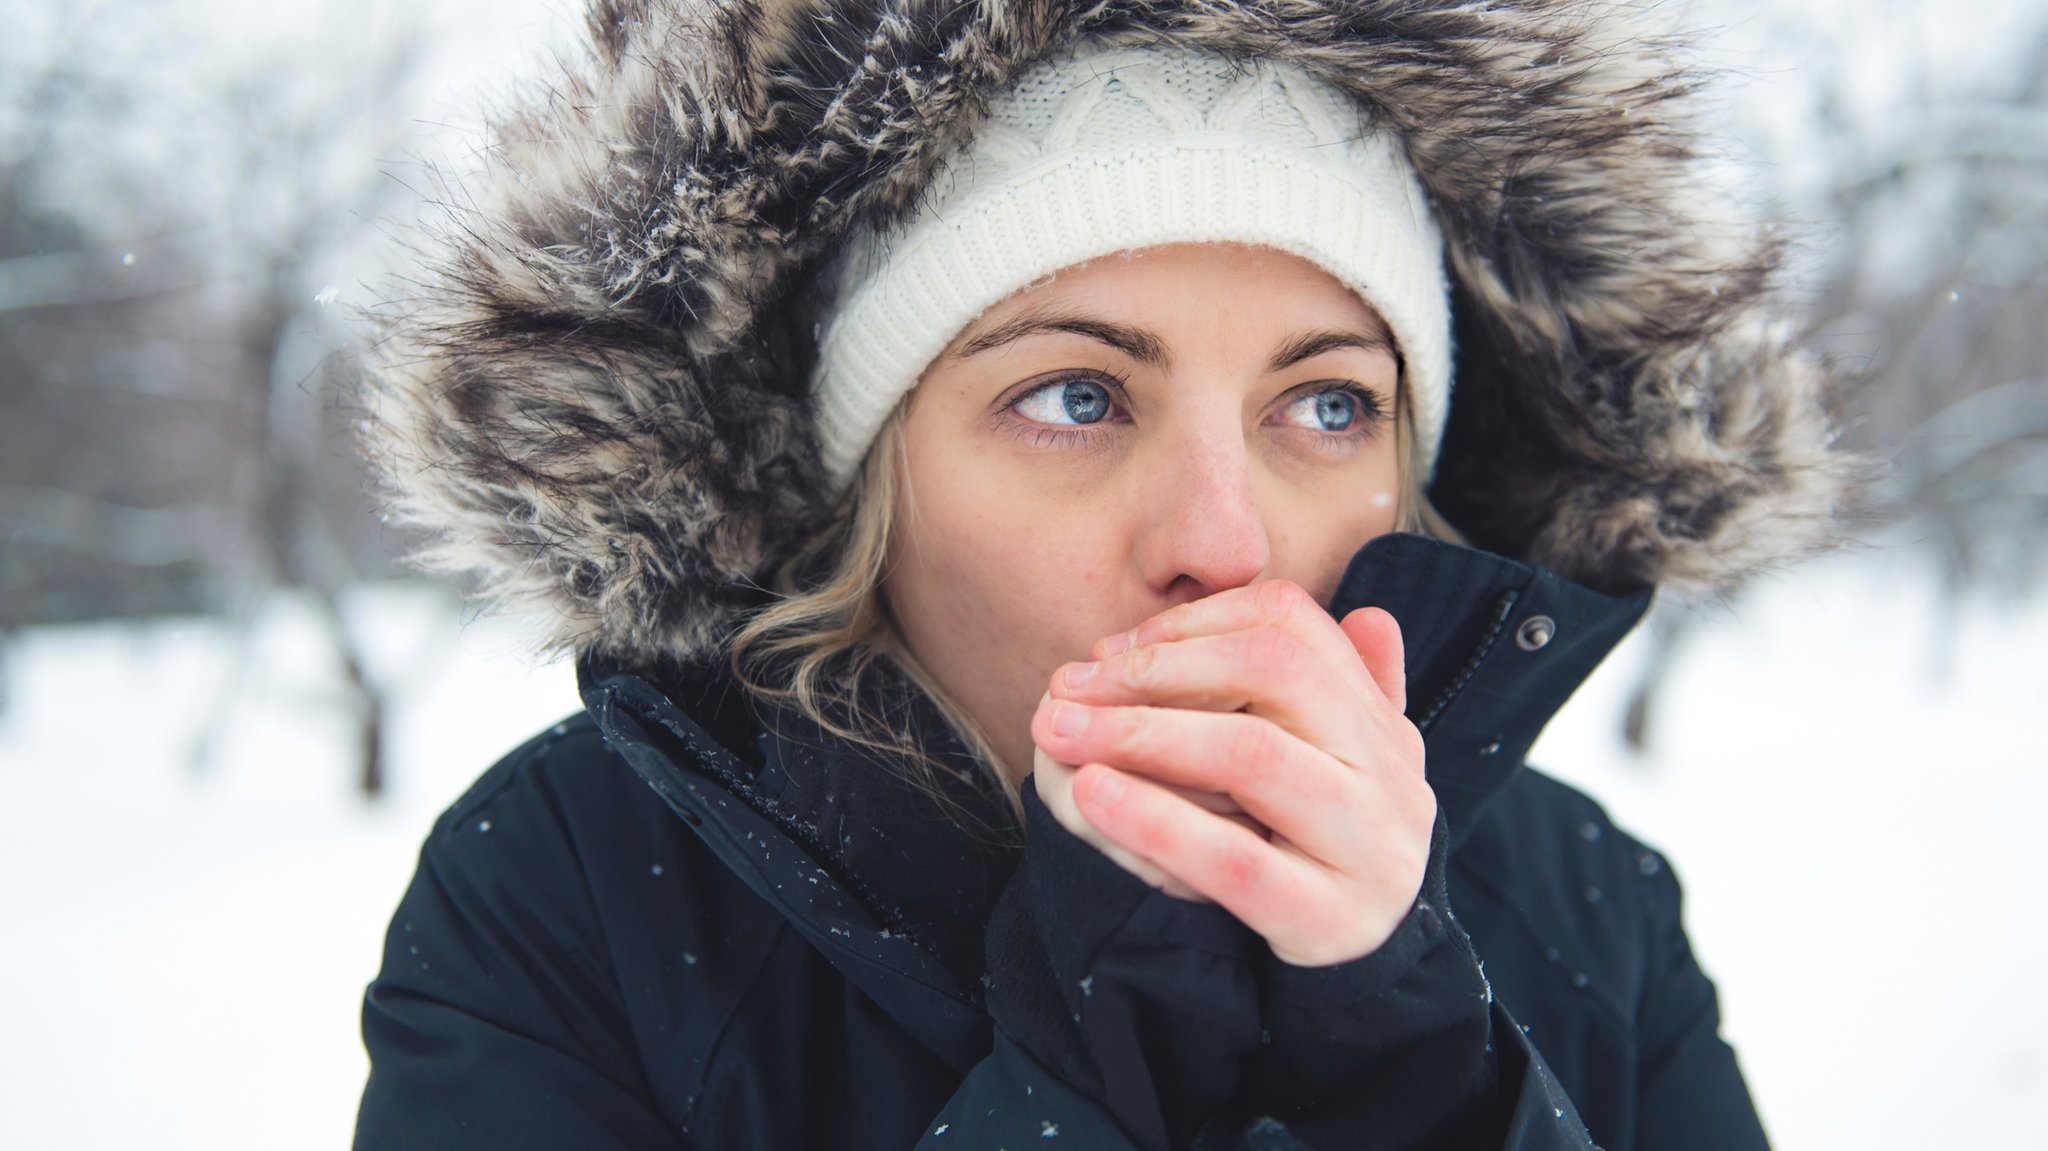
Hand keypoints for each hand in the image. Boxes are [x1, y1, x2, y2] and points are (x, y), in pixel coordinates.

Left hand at [1028, 580, 1433, 966]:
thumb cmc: (1323, 849)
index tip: (1113, 650)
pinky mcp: (1326, 918)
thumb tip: (1365, 611)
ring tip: (1062, 732)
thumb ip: (1337, 691)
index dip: (1195, 621)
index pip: (1291, 623)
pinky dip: (1156, 821)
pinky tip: (1091, 795)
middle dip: (1157, 670)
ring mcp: (1367, 847)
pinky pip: (1235, 861)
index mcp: (1380, 722)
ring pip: (1253, 756)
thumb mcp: (1339, 764)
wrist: (1360, 973)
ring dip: (1144, 733)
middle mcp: (1389, 773)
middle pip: (1273, 673)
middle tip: (1069, 686)